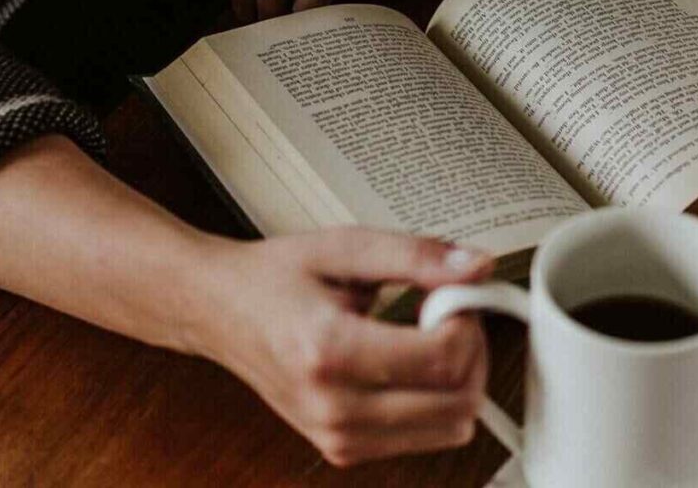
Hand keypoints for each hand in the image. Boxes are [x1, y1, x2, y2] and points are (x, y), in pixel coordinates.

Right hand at [184, 227, 494, 466]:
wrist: (220, 311)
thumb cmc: (275, 278)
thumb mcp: (346, 247)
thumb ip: (416, 256)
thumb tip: (477, 267)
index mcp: (330, 351)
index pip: (443, 359)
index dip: (467, 321)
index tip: (453, 292)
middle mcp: (334, 408)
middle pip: (458, 402)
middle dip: (473, 350)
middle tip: (448, 311)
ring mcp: (337, 437)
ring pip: (452, 428)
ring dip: (460, 379)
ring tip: (428, 335)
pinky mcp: (342, 449)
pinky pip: (427, 437)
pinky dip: (437, 401)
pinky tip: (411, 363)